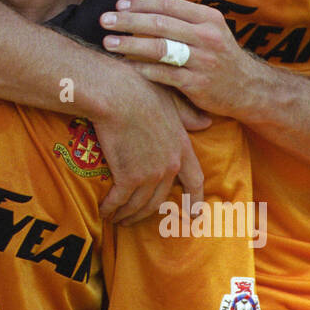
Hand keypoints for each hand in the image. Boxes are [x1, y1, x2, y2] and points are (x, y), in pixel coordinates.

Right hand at [92, 75, 204, 225]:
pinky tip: (104, 210)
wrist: (114, 95)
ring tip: (116, 218)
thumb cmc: (140, 90)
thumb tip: (206, 122)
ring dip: (126, 215)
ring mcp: (149, 174)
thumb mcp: (170, 101)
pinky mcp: (127, 177)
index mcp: (181, 147)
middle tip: (133, 218)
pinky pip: (119, 201)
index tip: (194, 215)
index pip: (195, 180)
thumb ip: (187, 115)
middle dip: (145, 213)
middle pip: (160, 200)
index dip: (196, 200)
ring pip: (139, 205)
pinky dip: (111, 208)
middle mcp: (169, 165)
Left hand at [98, 0, 264, 119]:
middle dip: (129, 21)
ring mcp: (203, 61)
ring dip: (130, 44)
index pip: (168, 5)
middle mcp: (207, 37)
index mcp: (208, 19)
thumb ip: (174, 9)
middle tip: (104, 20)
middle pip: (160, 24)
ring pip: (160, 49)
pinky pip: (164, 75)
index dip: (141, 4)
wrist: (249, 88)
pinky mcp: (198, 84)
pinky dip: (143, 70)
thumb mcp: (205, 27)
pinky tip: (125, 67)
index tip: (118, 5)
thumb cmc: (219, 54)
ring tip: (108, 43)